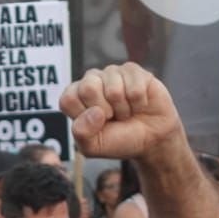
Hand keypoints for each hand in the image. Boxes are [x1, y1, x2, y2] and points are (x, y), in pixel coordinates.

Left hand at [59, 63, 184, 162]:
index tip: (95, 124)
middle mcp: (91, 80)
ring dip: (124, 110)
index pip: (68, 99)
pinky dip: (139, 104)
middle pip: (88, 88)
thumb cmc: (118, 140)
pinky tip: (139, 105)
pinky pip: (135, 89)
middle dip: (105, 111)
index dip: (84, 116)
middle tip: (112, 117)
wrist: (150, 139)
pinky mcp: (134, 71)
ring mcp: (112, 73)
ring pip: (114, 90)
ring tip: (126, 112)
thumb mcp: (93, 146)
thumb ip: (82, 134)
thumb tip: (94, 112)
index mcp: (75, 96)